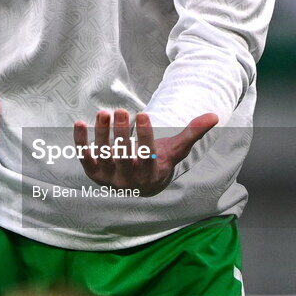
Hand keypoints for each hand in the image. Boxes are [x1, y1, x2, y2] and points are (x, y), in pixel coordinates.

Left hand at [73, 108, 217, 196]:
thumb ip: (192, 133)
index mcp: (150, 172)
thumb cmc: (158, 161)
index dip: (144, 134)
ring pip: (104, 154)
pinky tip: (80, 123)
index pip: (147, 153)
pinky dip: (81, 142)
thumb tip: (215, 115)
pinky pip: (85, 157)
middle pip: (124, 155)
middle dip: (122, 133)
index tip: (142, 113)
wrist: (139, 186)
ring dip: (102, 134)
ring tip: (104, 112)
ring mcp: (110, 177)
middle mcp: (129, 178)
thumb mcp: (175, 149)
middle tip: (121, 110)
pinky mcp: (94, 173)